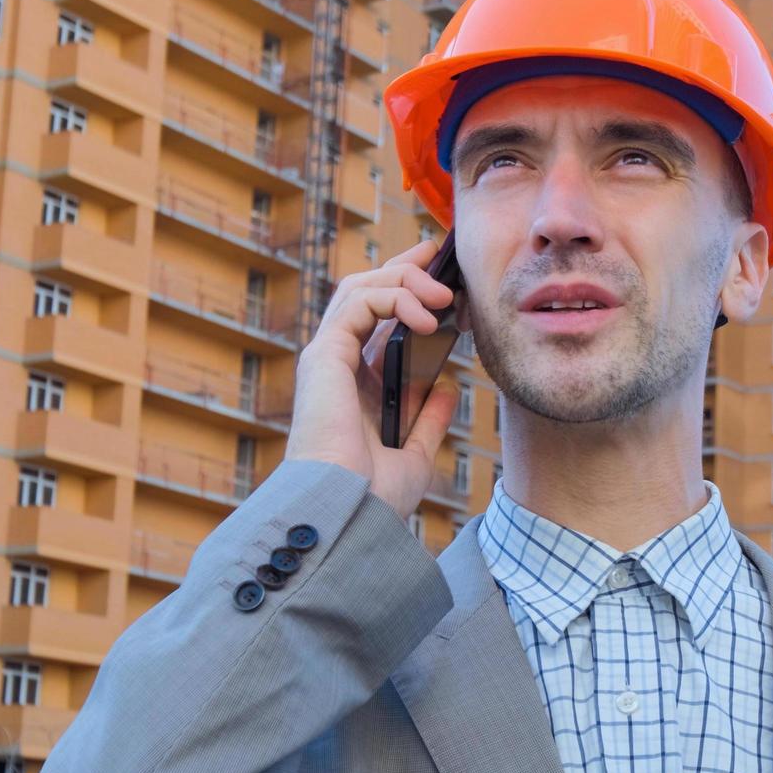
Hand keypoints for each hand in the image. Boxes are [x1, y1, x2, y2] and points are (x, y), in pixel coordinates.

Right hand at [285, 239, 460, 516]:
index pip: (377, 320)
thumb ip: (429, 419)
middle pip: (365, 292)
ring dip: (405, 281)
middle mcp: (337, 365)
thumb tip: (447, 385)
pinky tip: (426, 319)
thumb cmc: (374, 497)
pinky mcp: (324, 355)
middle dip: (403, 268)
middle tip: (439, 259)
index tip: (444, 280)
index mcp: (355, 385)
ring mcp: (327, 358)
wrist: (350, 514)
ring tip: (444, 298)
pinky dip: (394, 298)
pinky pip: (357, 302)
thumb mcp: (416, 454)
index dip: (407, 292)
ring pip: (360, 288)